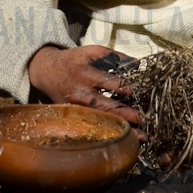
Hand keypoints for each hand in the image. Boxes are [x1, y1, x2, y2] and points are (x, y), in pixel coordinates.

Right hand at [27, 45, 143, 139]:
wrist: (47, 71)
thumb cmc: (74, 60)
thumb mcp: (92, 52)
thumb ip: (114, 56)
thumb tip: (137, 64)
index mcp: (86, 74)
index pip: (109, 82)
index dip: (125, 88)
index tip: (139, 93)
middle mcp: (81, 93)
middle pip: (106, 106)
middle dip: (127, 114)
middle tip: (145, 120)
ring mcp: (77, 108)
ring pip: (102, 121)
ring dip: (122, 129)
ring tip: (141, 136)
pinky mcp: (74, 117)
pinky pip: (95, 127)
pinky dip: (110, 134)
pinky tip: (124, 140)